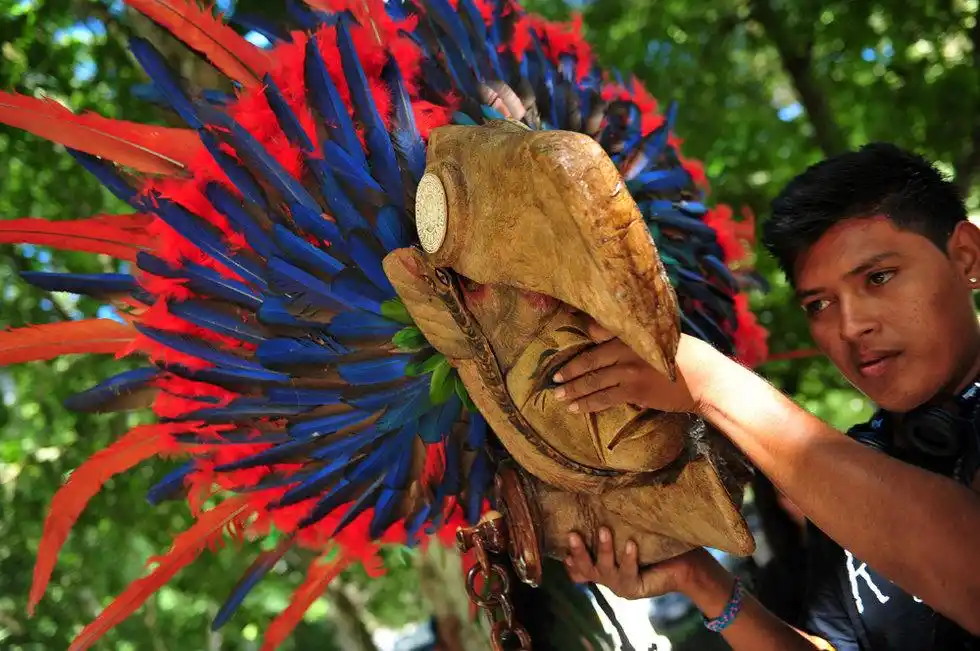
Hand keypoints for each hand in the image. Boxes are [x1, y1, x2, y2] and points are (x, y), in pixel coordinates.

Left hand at [552, 320, 706, 413]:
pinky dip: (589, 404)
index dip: (578, 346)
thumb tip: (607, 338)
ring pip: (594, 382)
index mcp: (632, 334)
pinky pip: (605, 398)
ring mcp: (630, 371)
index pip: (597, 335)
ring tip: (559, 397)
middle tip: (554, 380)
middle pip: (590, 361)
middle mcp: (627, 350)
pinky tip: (577, 408)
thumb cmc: (689, 356)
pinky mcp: (634, 391)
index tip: (563, 353)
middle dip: (569, 372)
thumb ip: (636, 338)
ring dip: (574, 391)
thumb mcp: (661, 338)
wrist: (706, 379)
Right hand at [563, 526, 706, 599]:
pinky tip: (631, 543)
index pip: (579, 569)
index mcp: (604, 568)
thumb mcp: (628, 535)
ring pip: (605, 570)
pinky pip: (628, 573)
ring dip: (603, 549)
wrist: (685, 564)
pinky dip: (628, 558)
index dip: (569, 560)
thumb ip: (612, 528)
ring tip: (604, 530)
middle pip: (586, 569)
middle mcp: (608, 579)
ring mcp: (620, 586)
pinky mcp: (635, 589)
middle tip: (572, 534)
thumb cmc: (654, 544)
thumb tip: (596, 500)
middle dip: (578, 552)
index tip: (562, 544)